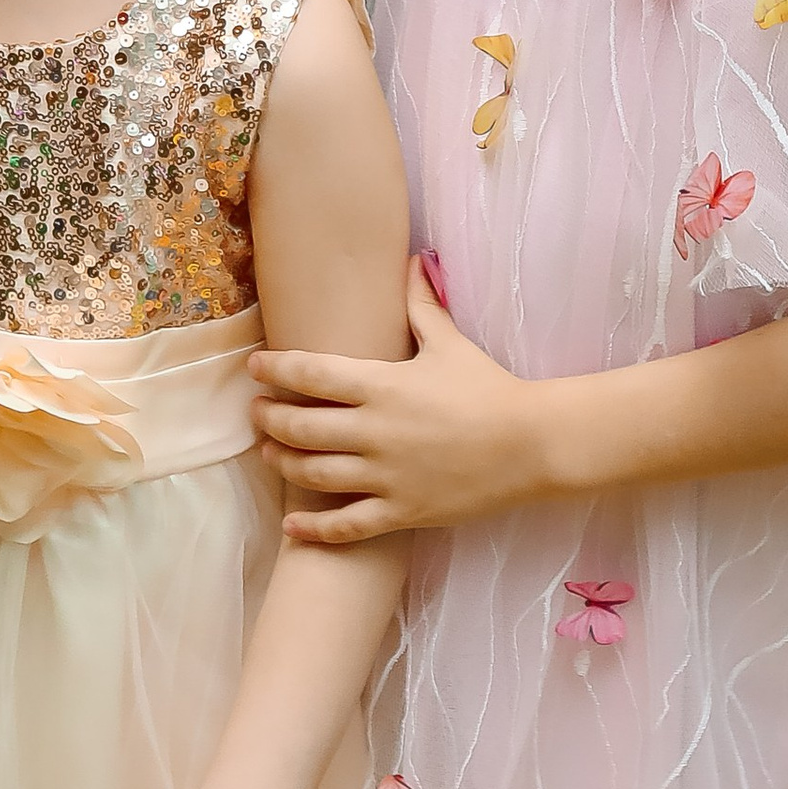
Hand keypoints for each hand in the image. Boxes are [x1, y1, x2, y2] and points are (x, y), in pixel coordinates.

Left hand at [253, 255, 554, 538]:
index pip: (311, 373)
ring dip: (283, 463)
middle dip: (270, 418)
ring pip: (315, 474)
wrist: (532, 445)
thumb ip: (422, 304)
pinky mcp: (403, 511)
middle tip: (256, 412)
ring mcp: (387, 475)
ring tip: (268, 454)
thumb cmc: (489, 388)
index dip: (275, 370)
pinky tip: (291, 526)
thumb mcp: (450, 342)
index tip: (255, 367)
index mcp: (383, 385)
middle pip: (302, 426)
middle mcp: (376, 431)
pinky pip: (348, 526)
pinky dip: (314, 529)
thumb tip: (413, 259)